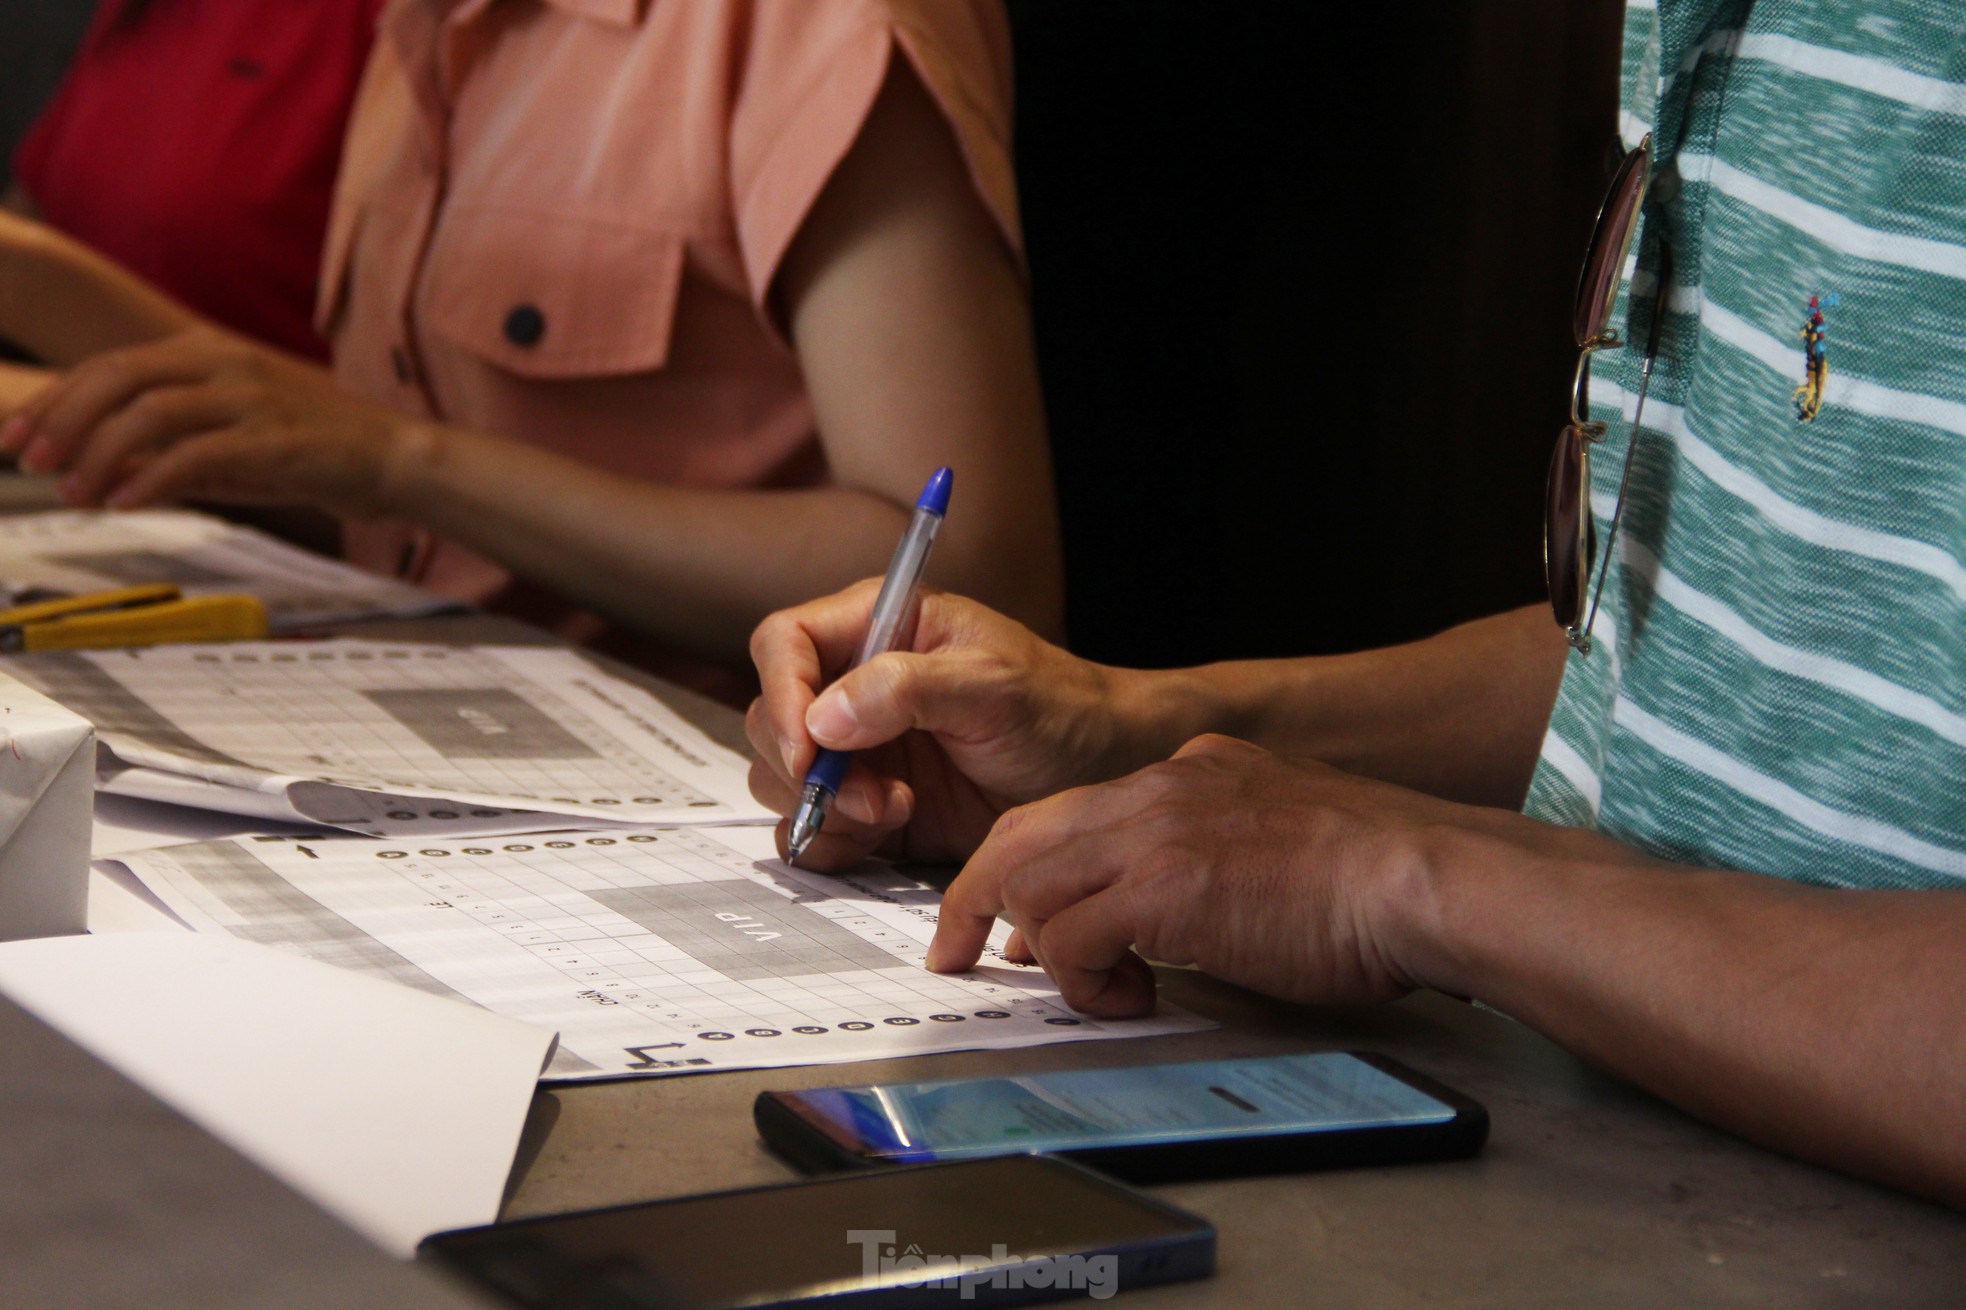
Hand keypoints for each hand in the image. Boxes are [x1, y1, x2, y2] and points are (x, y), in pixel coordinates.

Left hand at [0, 325, 420, 516]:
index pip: (109, 366)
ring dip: (98, 453)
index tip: (15, 438)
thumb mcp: (231, 439)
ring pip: (148, 413)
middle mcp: (223, 363)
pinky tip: (126, 502)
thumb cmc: (314, 450)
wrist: (395, 458)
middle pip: (117, 377)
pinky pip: (196, 453)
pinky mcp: (274, 438)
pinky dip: (151, 478)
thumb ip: (170, 444)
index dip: (53, 401)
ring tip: (71, 492)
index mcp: (207, 353)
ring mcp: (250, 397)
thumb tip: (103, 470)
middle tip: (29, 462)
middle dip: (61, 419)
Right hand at [746, 584, 1148, 868]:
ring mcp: (857, 748)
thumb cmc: (1058, 707)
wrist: (1097, 773)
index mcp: (877, 625)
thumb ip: (907, 688)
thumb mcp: (993, 685)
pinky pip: (814, 829)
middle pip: (772, 718)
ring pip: (783, 779)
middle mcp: (853, 683)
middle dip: (806, 768)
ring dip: (825, 808)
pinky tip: (891, 832)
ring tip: (898, 811)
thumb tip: (824, 716)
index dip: (783, 694)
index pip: (784, 642)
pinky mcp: (868, 804)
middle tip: (872, 797)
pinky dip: (833, 842)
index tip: (810, 751)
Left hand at [925, 734, 1521, 1016]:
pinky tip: (1127, 999)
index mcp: (1189, 770)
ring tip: (1091, 989)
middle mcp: (1160, 787)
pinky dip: (1081, 979)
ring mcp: (1158, 832)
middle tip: (960, 953)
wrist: (1422, 876)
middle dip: (977, 897)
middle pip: (1024, 833)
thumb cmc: (1376, 876)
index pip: (1071, 810)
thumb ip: (1214, 850)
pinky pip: (1072, 938)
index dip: (1026, 863)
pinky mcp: (1164, 889)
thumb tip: (1170, 912)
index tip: (1007, 915)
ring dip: (1043, 947)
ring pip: (1031, 880)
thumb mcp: (1279, 833)